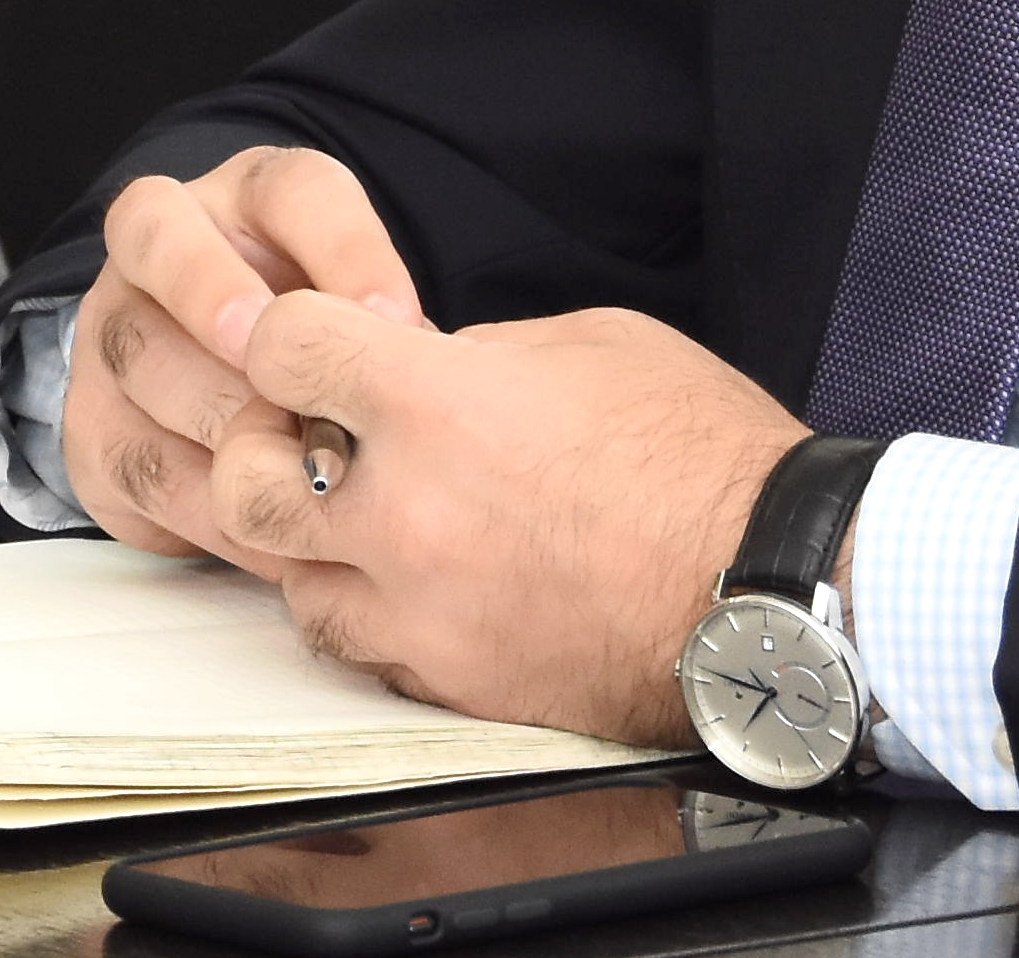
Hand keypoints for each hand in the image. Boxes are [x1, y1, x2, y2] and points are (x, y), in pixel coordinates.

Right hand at [58, 145, 422, 569]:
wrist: (233, 408)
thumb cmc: (322, 362)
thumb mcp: (366, 326)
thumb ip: (380, 338)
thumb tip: (425, 386)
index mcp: (252, 200)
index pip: (290, 189)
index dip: (343, 249)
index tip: (394, 325)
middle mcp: (163, 246)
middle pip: (167, 245)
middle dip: (222, 303)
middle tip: (286, 375)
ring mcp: (112, 329)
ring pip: (138, 354)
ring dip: (218, 420)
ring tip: (290, 474)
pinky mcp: (89, 423)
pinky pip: (130, 457)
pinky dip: (199, 504)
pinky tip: (263, 531)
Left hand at [205, 294, 808, 747]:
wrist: (774, 587)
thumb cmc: (702, 457)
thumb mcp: (589, 344)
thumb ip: (478, 352)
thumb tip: (421, 364)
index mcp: (436, 404)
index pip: (281, 346)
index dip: (288, 333)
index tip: (311, 343)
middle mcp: (406, 514)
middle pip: (244, 482)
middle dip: (262, 450)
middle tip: (312, 438)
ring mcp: (424, 613)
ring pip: (290, 584)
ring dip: (315, 545)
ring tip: (369, 520)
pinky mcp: (456, 684)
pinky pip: (366, 652)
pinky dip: (374, 616)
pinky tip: (417, 585)